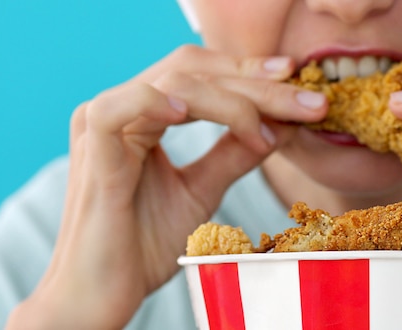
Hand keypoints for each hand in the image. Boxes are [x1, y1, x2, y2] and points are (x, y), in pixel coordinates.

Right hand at [7, 46, 325, 327]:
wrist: (102, 295)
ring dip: (232, 101)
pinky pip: (120, 109)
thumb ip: (234, 154)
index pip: (204, 76)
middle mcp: (123, 110)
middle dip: (258, 86)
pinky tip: (192, 114)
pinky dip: (157, 102)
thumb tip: (280, 126)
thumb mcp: (202, 191)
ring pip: (174, 84)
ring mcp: (103, 126)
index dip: (252, 75)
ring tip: (267, 131)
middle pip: (196, 72)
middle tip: (310, 105)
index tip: (300, 86)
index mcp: (144, 115)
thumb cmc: (143, 245)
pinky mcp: (92, 151)